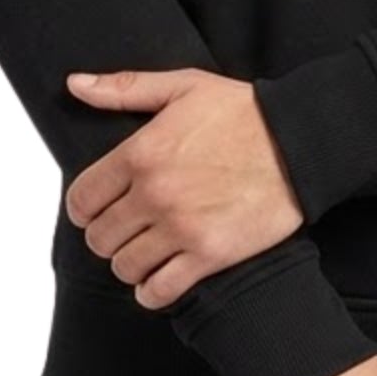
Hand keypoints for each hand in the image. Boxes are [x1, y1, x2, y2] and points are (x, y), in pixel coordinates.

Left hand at [62, 67, 302, 307]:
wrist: (301, 142)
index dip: (84, 207)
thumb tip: (75, 85)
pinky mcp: (209, 255)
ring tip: (145, 250)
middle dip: (107, 235)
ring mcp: (181, 228)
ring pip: (124, 267)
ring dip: (129, 263)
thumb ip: (125, 88)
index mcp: (142, 153)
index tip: (97, 209)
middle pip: (99, 238)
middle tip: (126, 228)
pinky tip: (160, 277)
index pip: (82, 199)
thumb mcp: (183, 86)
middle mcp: (155, 194)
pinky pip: (159, 291)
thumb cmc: (244, 112)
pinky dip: (152, 291)